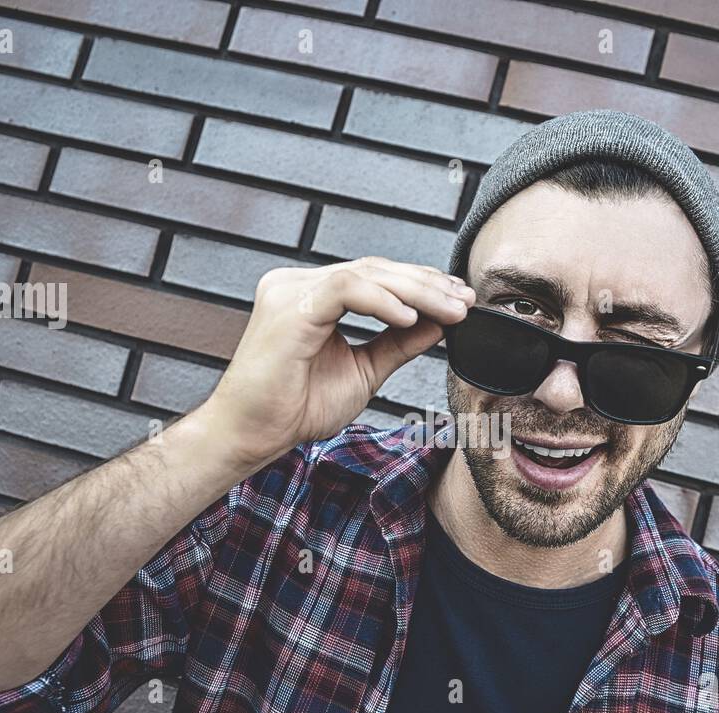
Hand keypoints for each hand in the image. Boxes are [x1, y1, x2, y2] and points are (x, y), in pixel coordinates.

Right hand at [196, 257, 474, 466]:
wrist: (254, 435)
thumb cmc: (296, 408)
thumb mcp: (364, 370)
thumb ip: (398, 343)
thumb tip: (439, 324)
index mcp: (312, 296)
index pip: (374, 277)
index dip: (420, 285)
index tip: (459, 301)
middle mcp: (298, 284)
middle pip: (374, 270)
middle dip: (426, 284)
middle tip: (465, 300)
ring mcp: (291, 290)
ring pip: (365, 274)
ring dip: (415, 292)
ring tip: (450, 310)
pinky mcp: (289, 306)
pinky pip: (346, 289)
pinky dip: (383, 302)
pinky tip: (411, 318)